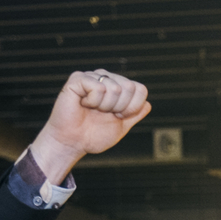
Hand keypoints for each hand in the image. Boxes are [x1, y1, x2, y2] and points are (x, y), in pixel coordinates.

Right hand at [28, 69, 150, 182]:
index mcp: (117, 87)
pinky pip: (98, 88)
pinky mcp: (78, 78)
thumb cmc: (93, 135)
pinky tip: (83, 104)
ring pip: (115, 88)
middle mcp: (105, 78)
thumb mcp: (121, 126)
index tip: (118, 116)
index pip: (140, 89)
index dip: (133, 108)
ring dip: (105, 106)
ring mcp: (91, 76)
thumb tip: (148, 104)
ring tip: (92, 110)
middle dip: (120, 108)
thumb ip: (135, 115)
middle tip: (104, 113)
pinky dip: (93, 102)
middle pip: (129, 87)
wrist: (72, 143)